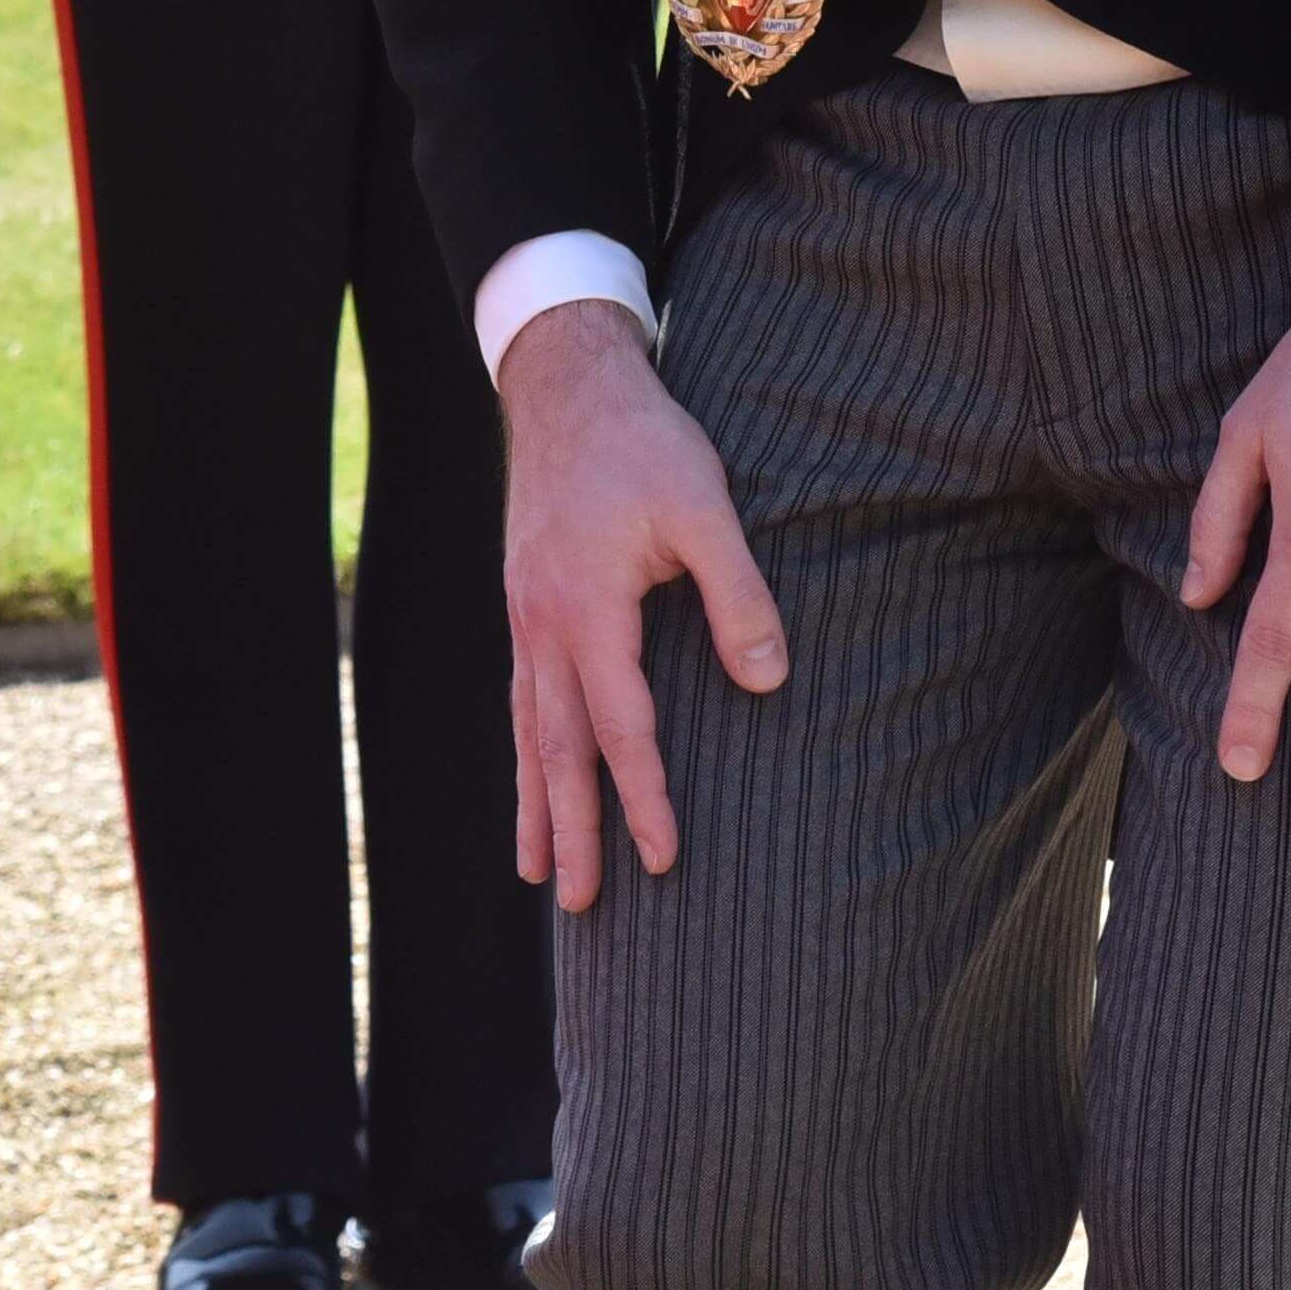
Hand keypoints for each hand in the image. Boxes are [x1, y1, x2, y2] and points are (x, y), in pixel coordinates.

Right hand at [496, 299, 784, 912]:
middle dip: (569, 830)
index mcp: (587, 611)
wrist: (567, 383)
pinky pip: (522, 697)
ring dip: (536, 803)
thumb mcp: (706, 508)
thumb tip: (768, 683)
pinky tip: (534, 775)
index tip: (666, 861)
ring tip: (534, 869)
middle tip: (578, 905)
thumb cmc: (644, 443)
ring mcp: (525, 616)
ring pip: (528, 730)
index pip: (621, 728)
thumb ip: (739, 595)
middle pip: (557, 749)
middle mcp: (543, 626)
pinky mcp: (525, 603)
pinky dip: (526, 749)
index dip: (645, 798)